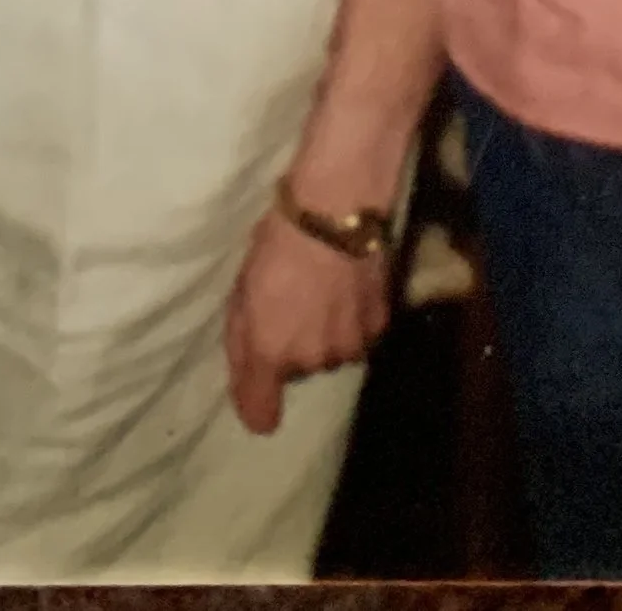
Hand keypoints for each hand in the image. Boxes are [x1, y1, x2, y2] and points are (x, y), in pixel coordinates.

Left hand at [223, 207, 389, 434]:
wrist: (337, 209)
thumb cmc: (279, 239)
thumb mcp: (243, 285)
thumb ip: (243, 337)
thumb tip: (246, 376)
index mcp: (270, 350)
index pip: (261, 414)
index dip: (257, 406)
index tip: (259, 391)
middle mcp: (310, 360)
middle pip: (298, 368)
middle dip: (294, 343)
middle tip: (294, 298)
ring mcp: (348, 348)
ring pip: (331, 352)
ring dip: (326, 332)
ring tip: (325, 288)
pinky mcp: (378, 328)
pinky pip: (360, 335)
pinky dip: (354, 318)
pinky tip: (350, 285)